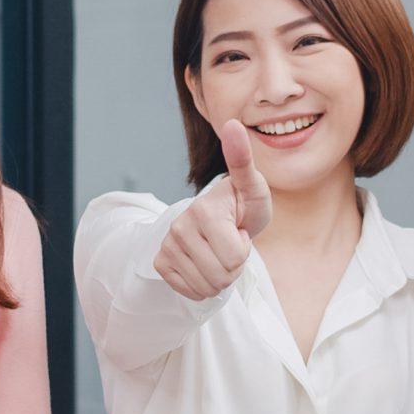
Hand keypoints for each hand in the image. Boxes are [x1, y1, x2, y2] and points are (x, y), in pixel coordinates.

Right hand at [154, 117, 271, 300]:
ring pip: (206, 287)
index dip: (244, 250)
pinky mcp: (161, 261)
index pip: (234, 258)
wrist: (219, 218)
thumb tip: (233, 123)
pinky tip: (204, 265)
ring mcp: (167, 245)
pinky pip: (189, 291)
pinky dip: (203, 285)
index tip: (239, 230)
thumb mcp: (252, 186)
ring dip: (219, 277)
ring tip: (218, 253)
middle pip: (221, 276)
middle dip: (233, 266)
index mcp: (203, 211)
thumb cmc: (242, 204)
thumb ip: (242, 160)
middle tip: (229, 243)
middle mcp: (179, 227)